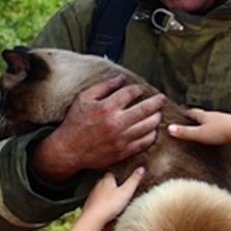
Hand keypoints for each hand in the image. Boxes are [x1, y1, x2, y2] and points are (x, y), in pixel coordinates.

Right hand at [34, 75, 165, 182]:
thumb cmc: (75, 122)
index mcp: (106, 108)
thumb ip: (104, 87)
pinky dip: (152, 135)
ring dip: (157, 118)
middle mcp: (116, 123)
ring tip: (158, 113)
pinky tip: (152, 130)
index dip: (139, 89)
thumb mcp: (84, 99)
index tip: (142, 89)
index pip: (131, 93)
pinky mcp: (123, 152)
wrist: (68, 149)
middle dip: (157, 101)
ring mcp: (121, 139)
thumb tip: (121, 78)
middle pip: (146, 109)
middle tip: (162, 98)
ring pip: (149, 126)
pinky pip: (145, 142)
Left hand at [81, 169, 143, 225]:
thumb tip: (141, 169)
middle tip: (120, 188)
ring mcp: (92, 196)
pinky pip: (97, 202)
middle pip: (105, 182)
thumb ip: (134, 180)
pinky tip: (106, 208)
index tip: (124, 177)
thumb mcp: (126, 192)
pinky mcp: (90, 205)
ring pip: (100, 192)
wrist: (93, 218)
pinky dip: (102, 203)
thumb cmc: (109, 205)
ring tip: (114, 198)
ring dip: (106, 194)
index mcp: (106, 180)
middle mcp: (98, 186)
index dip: (118, 175)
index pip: (112, 173)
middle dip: (112, 184)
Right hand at [167, 108, 230, 145]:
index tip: (182, 111)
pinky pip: (224, 124)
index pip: (193, 112)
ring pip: (215, 119)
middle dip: (198, 115)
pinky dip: (220, 127)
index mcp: (205, 116)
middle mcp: (215, 115)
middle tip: (192, 116)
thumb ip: (185, 132)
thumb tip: (169, 128)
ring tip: (205, 124)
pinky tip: (221, 132)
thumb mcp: (199, 134)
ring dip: (209, 121)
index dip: (187, 112)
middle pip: (204, 114)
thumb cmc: (221, 132)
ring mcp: (226, 119)